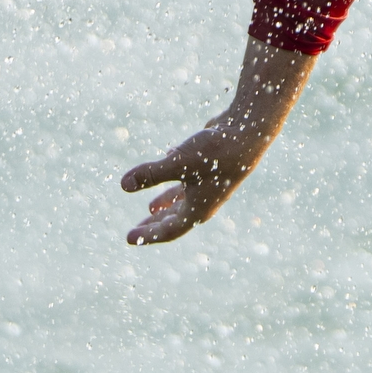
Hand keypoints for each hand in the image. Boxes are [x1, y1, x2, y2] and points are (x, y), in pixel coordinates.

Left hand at [120, 115, 278, 244]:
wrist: (248, 134)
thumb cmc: (216, 152)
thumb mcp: (178, 163)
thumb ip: (151, 174)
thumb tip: (123, 185)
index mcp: (198, 208)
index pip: (169, 229)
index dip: (148, 235)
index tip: (129, 238)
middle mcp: (204, 201)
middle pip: (175, 219)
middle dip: (154, 225)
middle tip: (137, 231)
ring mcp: (208, 185)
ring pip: (182, 200)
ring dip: (165, 205)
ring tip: (150, 209)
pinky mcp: (209, 168)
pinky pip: (188, 180)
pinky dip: (174, 181)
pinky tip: (165, 165)